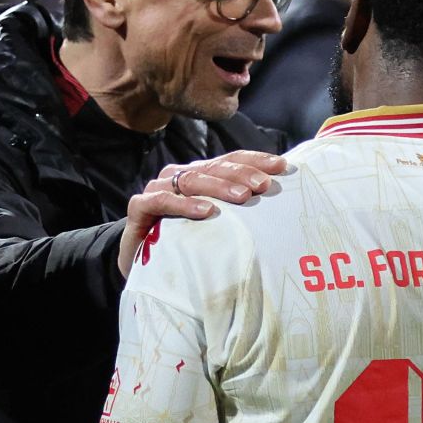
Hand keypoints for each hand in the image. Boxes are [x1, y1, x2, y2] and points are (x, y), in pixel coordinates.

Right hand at [117, 151, 287, 275]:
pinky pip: (163, 201)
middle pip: (214, 168)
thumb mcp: (215, 226)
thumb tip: (280, 209)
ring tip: (242, 197)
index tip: (281, 166)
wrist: (141, 263)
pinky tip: (206, 212)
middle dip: (241, 174)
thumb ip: (237, 213)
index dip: (255, 160)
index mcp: (201, 175)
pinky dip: (184, 205)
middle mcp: (180, 176)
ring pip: (191, 180)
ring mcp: (158, 189)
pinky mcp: (140, 207)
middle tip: (263, 186)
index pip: (231, 160)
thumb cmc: (185, 243)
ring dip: (219, 187)